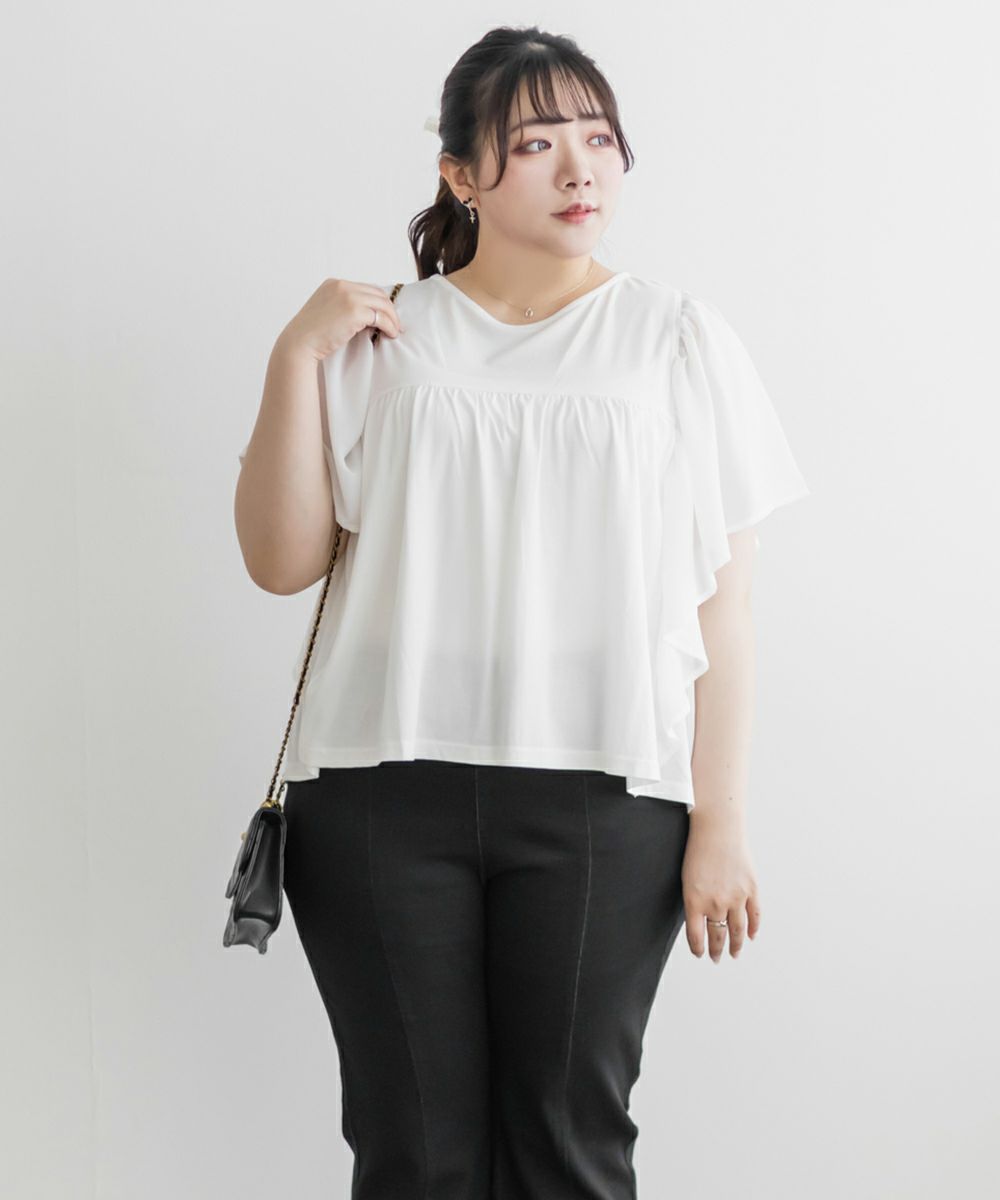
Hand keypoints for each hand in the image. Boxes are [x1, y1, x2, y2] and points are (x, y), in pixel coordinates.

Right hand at [278, 277, 403, 362]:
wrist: (299, 343)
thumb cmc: (312, 335)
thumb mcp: (326, 311)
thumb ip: (342, 307)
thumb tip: (366, 317)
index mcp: (334, 284)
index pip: (366, 288)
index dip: (378, 302)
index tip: (385, 316)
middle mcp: (342, 285)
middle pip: (377, 293)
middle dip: (389, 309)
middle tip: (395, 324)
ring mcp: (348, 296)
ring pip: (383, 303)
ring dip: (393, 318)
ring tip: (395, 331)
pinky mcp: (354, 310)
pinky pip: (381, 316)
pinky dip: (390, 325)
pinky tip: (390, 334)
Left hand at [681, 813, 760, 961]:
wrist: (717, 829)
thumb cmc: (697, 850)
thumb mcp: (686, 878)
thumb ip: (694, 901)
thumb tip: (701, 921)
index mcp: (694, 901)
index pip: (696, 936)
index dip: (698, 948)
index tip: (700, 954)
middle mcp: (716, 903)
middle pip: (717, 936)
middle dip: (716, 950)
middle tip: (716, 958)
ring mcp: (736, 897)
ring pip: (738, 930)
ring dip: (736, 945)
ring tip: (734, 953)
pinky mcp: (751, 889)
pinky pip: (755, 915)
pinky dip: (754, 928)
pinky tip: (751, 936)